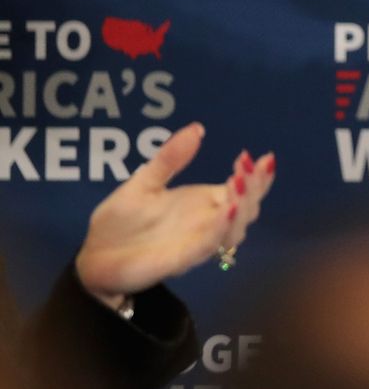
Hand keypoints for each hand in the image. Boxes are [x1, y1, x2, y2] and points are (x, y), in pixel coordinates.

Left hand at [73, 123, 274, 306]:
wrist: (92, 258)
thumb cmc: (119, 223)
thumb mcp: (144, 183)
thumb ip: (169, 159)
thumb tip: (197, 128)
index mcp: (203, 203)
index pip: (243, 189)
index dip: (256, 175)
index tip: (253, 156)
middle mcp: (207, 222)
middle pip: (248, 207)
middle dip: (255, 188)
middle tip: (247, 168)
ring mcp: (198, 242)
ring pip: (236, 228)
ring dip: (243, 206)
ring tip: (239, 183)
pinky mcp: (183, 259)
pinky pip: (210, 244)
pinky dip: (222, 228)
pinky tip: (226, 209)